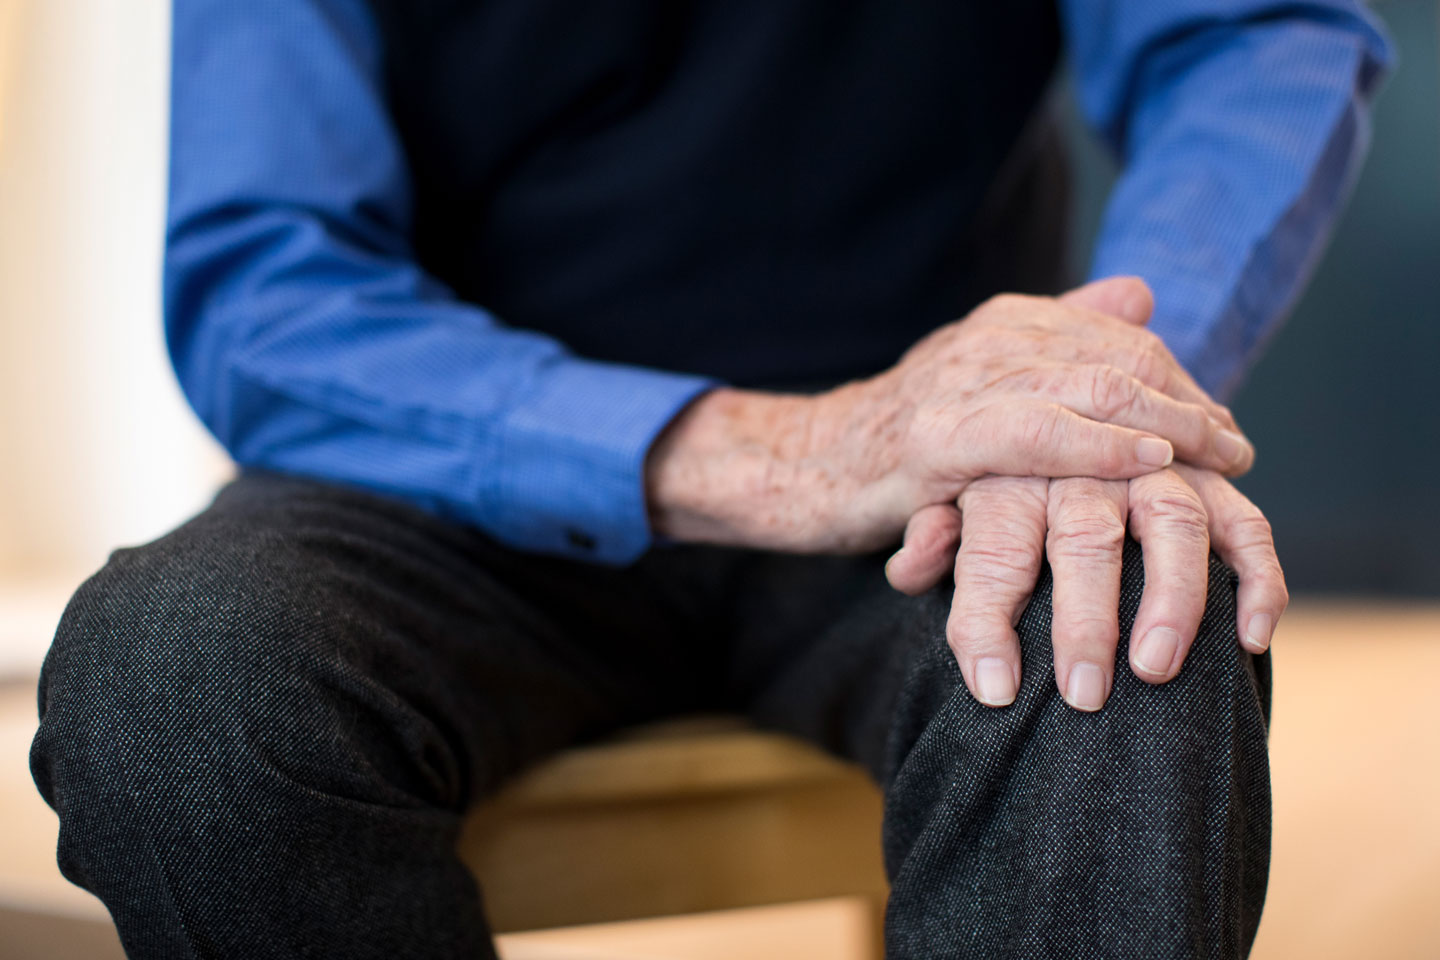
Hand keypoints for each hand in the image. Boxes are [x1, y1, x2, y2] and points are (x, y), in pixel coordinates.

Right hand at [648, 277, 1253, 553]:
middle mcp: (989, 340)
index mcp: (1004, 324)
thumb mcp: (979, 384)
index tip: (1222, 428)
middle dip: (1187, 402)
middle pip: (1117, 357)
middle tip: (1236, 449)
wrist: (799, 467)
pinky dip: (1099, 447)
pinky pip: (1035, 435)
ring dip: (1166, 422)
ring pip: (1088, 385)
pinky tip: (1148, 464)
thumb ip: (1057, 336)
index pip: (1118, 341)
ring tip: (1216, 456)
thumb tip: (1140, 293)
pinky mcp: (935, 439)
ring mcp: (960, 384)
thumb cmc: (894, 441)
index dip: (1181, 382)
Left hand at [885, 467, 1286, 709]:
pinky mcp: (1208, 478)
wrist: (1049, 394)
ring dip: (1171, 598)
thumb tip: (909, 569)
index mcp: (1006, 474)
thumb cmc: (983, 475)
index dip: (986, 618)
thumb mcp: (937, 499)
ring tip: (1155, 671)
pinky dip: (1258, 576)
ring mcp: (1152, 465)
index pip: (993, 547)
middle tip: (1083, 695)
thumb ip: (929, 537)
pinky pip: (1244, 521)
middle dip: (1085, 621)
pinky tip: (1255, 637)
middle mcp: (1080, 466)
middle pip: (1085, 537)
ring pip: (1173, 520)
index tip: (993, 687)